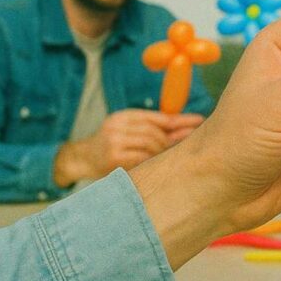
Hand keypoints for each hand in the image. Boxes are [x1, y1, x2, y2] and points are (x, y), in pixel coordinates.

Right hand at [54, 109, 184, 185]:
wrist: (80, 160)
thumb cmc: (111, 146)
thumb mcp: (128, 131)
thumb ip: (152, 129)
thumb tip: (185, 130)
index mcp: (124, 116)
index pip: (159, 116)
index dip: (181, 120)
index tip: (199, 121)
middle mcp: (118, 125)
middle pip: (156, 131)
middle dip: (172, 139)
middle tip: (187, 144)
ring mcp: (114, 140)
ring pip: (151, 143)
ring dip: (162, 151)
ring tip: (168, 157)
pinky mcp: (113, 157)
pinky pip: (142, 157)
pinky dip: (152, 160)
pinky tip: (156, 164)